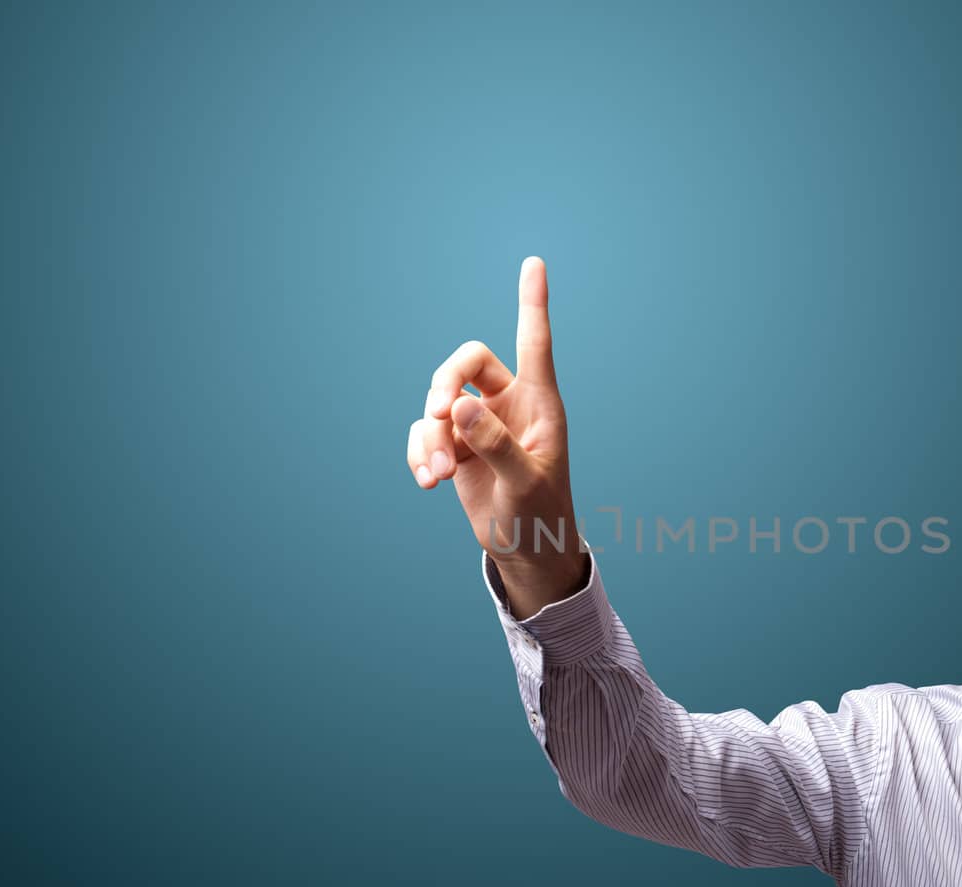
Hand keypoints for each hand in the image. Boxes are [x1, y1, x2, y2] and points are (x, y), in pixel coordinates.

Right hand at [406, 257, 583, 578]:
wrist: (526, 550)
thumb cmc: (540, 514)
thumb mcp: (523, 482)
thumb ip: (495, 445)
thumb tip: (457, 407)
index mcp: (540, 403)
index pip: (534, 342)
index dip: (532, 302)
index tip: (534, 262)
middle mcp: (508, 405)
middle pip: (466, 363)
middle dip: (443, 384)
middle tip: (437, 415)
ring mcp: (479, 424)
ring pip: (439, 402)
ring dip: (430, 437)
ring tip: (438, 476)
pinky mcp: (457, 446)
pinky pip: (426, 433)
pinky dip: (421, 454)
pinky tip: (428, 482)